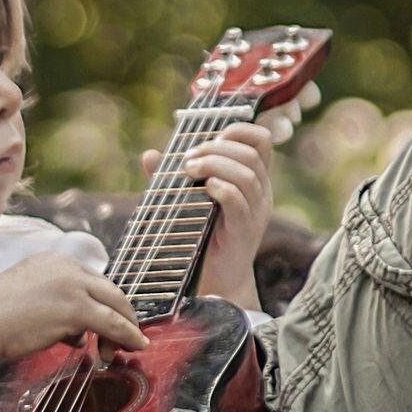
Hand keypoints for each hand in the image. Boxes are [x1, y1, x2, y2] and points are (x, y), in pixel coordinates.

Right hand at [0, 253, 149, 364]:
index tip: (110, 321)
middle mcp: (66, 267)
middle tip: (127, 336)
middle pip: (109, 289)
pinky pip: (113, 323)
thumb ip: (56, 311)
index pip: (91, 280)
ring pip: (116, 305)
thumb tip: (78, 335)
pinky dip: (128, 335)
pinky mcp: (76, 308)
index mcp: (53, 261)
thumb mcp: (28, 303)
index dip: (105, 303)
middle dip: (122, 315)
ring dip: (126, 328)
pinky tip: (135, 345)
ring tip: (129, 346)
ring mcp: (73, 285)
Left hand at [142, 118, 278, 312]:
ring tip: (189, 170)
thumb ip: (170, 178)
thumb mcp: (187, 201)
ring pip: (247, 175)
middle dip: (216, 148)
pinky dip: (221, 189)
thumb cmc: (201, 236)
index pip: (261, 141)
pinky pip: (239, 203)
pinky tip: (203, 189)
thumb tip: (150, 155)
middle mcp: (260, 193)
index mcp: (253, 180)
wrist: (215, 281)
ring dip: (215, 164)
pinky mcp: (244, 232)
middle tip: (187, 160)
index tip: (211, 137)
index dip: (239, 130)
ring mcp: (255, 213)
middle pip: (251, 154)